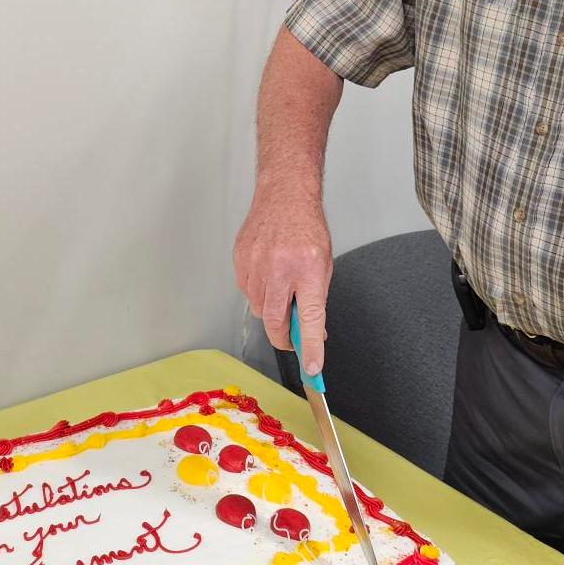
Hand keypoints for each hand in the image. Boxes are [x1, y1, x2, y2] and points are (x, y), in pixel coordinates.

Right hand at [232, 188, 332, 375]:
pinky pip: (246, 291)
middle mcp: (281, 267)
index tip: (313, 369)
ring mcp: (256, 263)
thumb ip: (316, 299)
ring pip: (259, 308)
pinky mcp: (240, 260)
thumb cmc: (307, 227)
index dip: (311, 348)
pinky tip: (267, 273)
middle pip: (275, 321)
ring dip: (270, 308)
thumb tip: (312, 332)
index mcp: (308, 268)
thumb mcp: (323, 265)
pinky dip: (258, 291)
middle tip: (290, 338)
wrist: (284, 195)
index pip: (310, 319)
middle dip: (283, 338)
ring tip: (281, 286)